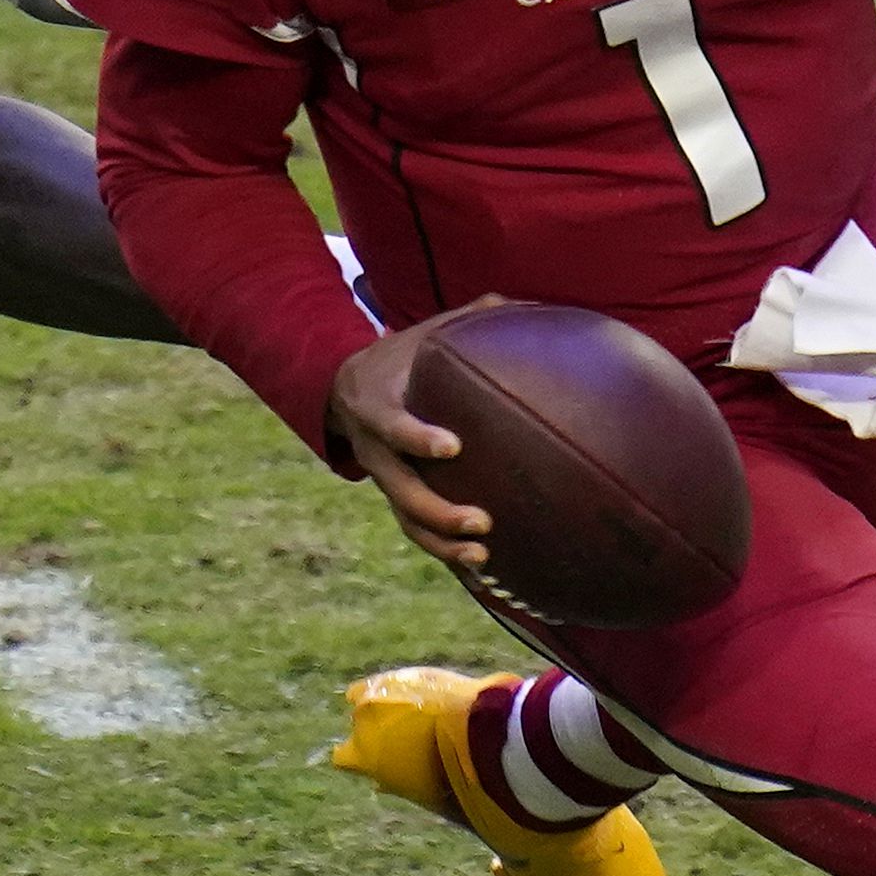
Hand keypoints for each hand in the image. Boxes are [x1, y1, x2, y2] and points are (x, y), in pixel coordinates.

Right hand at [326, 325, 491, 570]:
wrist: (345, 388)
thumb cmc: (401, 357)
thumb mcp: (424, 334)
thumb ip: (471, 319)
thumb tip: (530, 305)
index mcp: (378, 407)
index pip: (393, 426)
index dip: (417, 438)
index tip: (453, 446)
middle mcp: (377, 452)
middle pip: (401, 491)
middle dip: (438, 510)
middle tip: (481, 521)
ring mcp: (386, 480)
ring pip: (407, 521)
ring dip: (442, 543)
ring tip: (483, 557)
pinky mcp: (397, 497)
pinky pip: (418, 533)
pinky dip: (445, 554)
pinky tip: (484, 570)